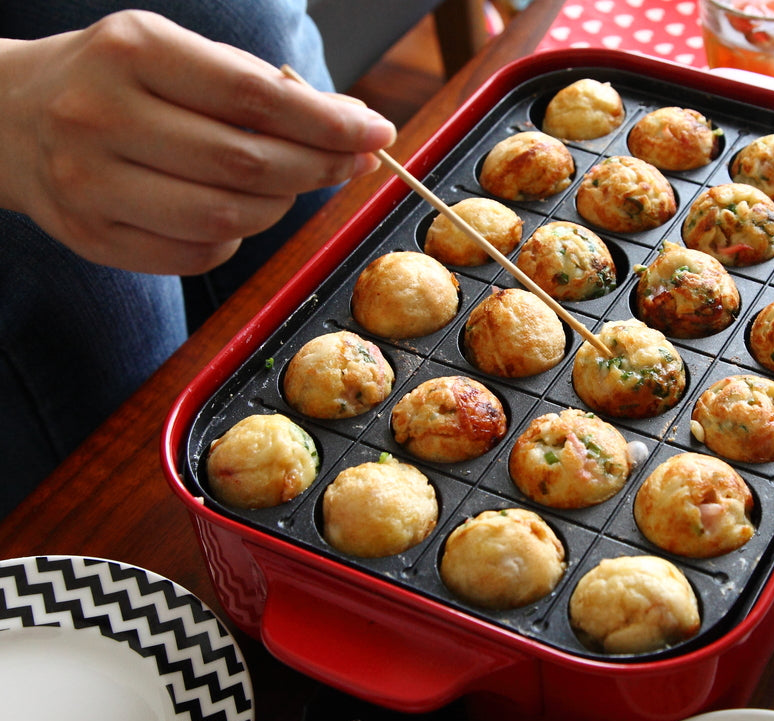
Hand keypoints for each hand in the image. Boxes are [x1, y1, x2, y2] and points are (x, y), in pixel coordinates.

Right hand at [0, 10, 395, 273]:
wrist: (9, 118)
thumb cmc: (113, 81)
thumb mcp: (174, 55)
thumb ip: (257, 87)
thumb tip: (350, 124)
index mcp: (131, 51)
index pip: (254, 97)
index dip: (327, 122)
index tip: (374, 132)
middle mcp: (101, 116)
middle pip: (247, 164)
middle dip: (318, 167)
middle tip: (350, 163)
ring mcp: (91, 185)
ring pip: (229, 217)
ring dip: (281, 206)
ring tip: (287, 183)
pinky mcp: (94, 239)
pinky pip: (199, 254)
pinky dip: (234, 236)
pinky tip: (228, 210)